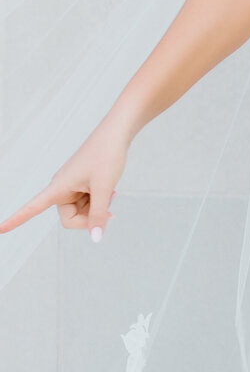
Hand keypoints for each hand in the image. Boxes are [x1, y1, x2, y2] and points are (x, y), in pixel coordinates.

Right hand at [0, 122, 128, 239]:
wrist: (116, 133)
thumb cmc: (107, 155)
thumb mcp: (105, 188)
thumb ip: (99, 215)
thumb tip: (95, 238)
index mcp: (58, 187)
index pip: (32, 208)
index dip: (16, 220)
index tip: (0, 230)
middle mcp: (61, 188)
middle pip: (69, 218)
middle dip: (89, 219)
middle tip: (110, 213)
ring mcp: (72, 187)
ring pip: (81, 212)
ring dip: (97, 209)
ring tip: (111, 193)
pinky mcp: (81, 185)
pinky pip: (87, 203)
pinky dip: (99, 202)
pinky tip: (111, 192)